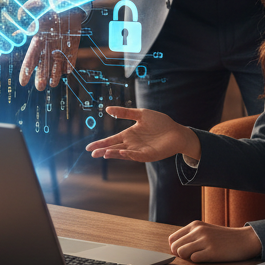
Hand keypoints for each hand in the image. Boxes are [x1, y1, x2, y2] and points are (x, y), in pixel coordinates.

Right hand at [18, 5, 81, 88]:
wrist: (67, 7)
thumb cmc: (49, 9)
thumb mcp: (37, 8)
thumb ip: (28, 12)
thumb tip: (20, 21)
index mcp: (37, 43)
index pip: (30, 59)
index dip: (26, 71)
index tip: (22, 82)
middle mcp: (48, 50)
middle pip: (43, 67)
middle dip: (41, 77)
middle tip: (39, 87)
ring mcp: (60, 51)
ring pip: (56, 67)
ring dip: (55, 76)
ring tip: (53, 83)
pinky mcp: (72, 49)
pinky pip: (70, 60)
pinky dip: (69, 65)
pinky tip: (67, 69)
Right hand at [84, 106, 198, 162]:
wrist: (176, 131)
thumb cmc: (160, 123)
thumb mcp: (141, 114)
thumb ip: (125, 112)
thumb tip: (107, 109)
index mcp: (128, 135)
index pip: (111, 140)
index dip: (100, 144)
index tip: (89, 148)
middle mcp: (131, 144)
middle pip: (114, 148)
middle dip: (103, 151)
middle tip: (92, 153)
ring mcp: (139, 151)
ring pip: (123, 153)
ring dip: (114, 153)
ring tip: (104, 153)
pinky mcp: (148, 154)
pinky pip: (136, 155)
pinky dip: (128, 154)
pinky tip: (121, 152)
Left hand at [168, 222, 262, 262]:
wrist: (244, 239)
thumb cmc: (224, 237)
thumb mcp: (206, 230)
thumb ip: (191, 236)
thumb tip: (175, 249)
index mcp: (195, 225)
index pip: (173, 238)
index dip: (175, 247)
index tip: (183, 252)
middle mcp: (198, 231)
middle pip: (175, 247)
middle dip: (180, 254)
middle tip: (191, 256)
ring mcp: (205, 241)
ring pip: (182, 252)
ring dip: (187, 258)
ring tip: (198, 256)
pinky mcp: (212, 251)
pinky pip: (194, 259)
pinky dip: (197, 261)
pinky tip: (206, 258)